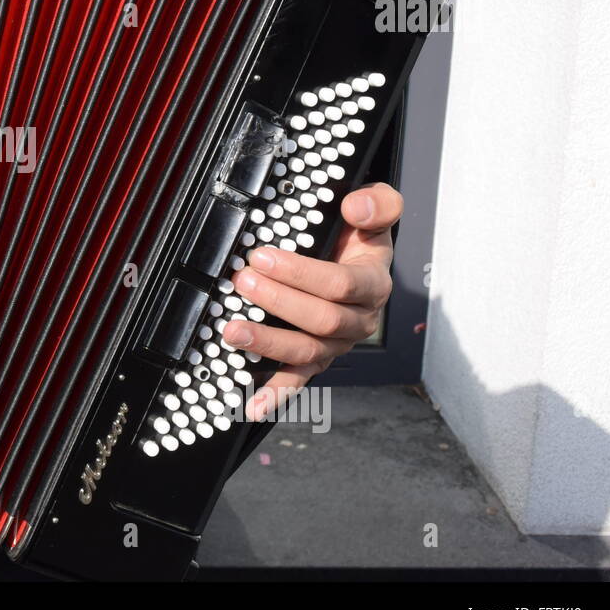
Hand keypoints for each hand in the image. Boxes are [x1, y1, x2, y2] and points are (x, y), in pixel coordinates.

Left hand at [224, 182, 402, 420]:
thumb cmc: (360, 235)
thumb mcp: (377, 210)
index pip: (340, 284)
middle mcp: (359, 320)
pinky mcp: (317, 359)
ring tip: (231, 331)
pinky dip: (276, 394)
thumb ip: (378, 203)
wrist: (359, 259)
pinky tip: (252, 405)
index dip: (300, 272)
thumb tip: (357, 206)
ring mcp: (337, 344)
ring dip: (267, 343)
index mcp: (372, 284)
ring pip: (307, 352)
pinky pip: (299, 379)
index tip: (262, 255)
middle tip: (242, 281)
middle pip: (321, 320)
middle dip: (277, 301)